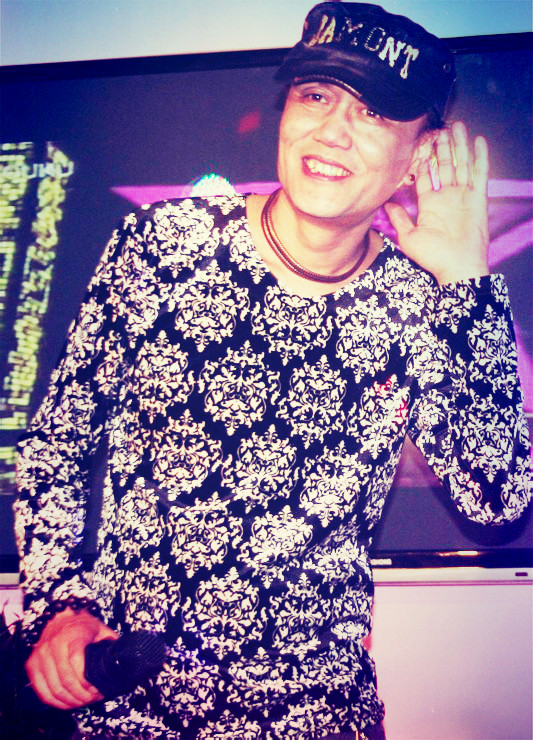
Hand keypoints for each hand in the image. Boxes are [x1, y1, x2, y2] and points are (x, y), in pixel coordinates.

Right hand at [25, 607, 117, 708]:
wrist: (58, 618)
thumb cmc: (82, 626)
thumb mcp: (99, 629)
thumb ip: (110, 642)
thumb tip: (126, 657)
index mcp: (73, 634)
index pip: (77, 663)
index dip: (88, 682)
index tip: (98, 689)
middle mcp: (53, 644)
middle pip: (66, 681)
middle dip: (82, 696)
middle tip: (93, 699)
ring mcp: (40, 656)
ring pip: (54, 689)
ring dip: (70, 701)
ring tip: (83, 702)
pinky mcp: (32, 665)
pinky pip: (42, 691)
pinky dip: (55, 702)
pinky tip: (67, 702)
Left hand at [385, 121, 489, 284]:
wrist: (457, 267)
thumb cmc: (433, 257)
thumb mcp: (409, 237)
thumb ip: (399, 219)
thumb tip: (386, 204)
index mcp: (430, 204)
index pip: (426, 177)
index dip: (424, 161)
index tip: (420, 145)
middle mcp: (447, 197)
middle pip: (445, 165)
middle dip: (443, 147)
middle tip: (441, 129)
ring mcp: (463, 196)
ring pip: (462, 164)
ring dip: (459, 145)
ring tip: (457, 126)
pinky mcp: (478, 198)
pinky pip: (480, 173)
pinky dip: (480, 156)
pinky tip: (478, 140)